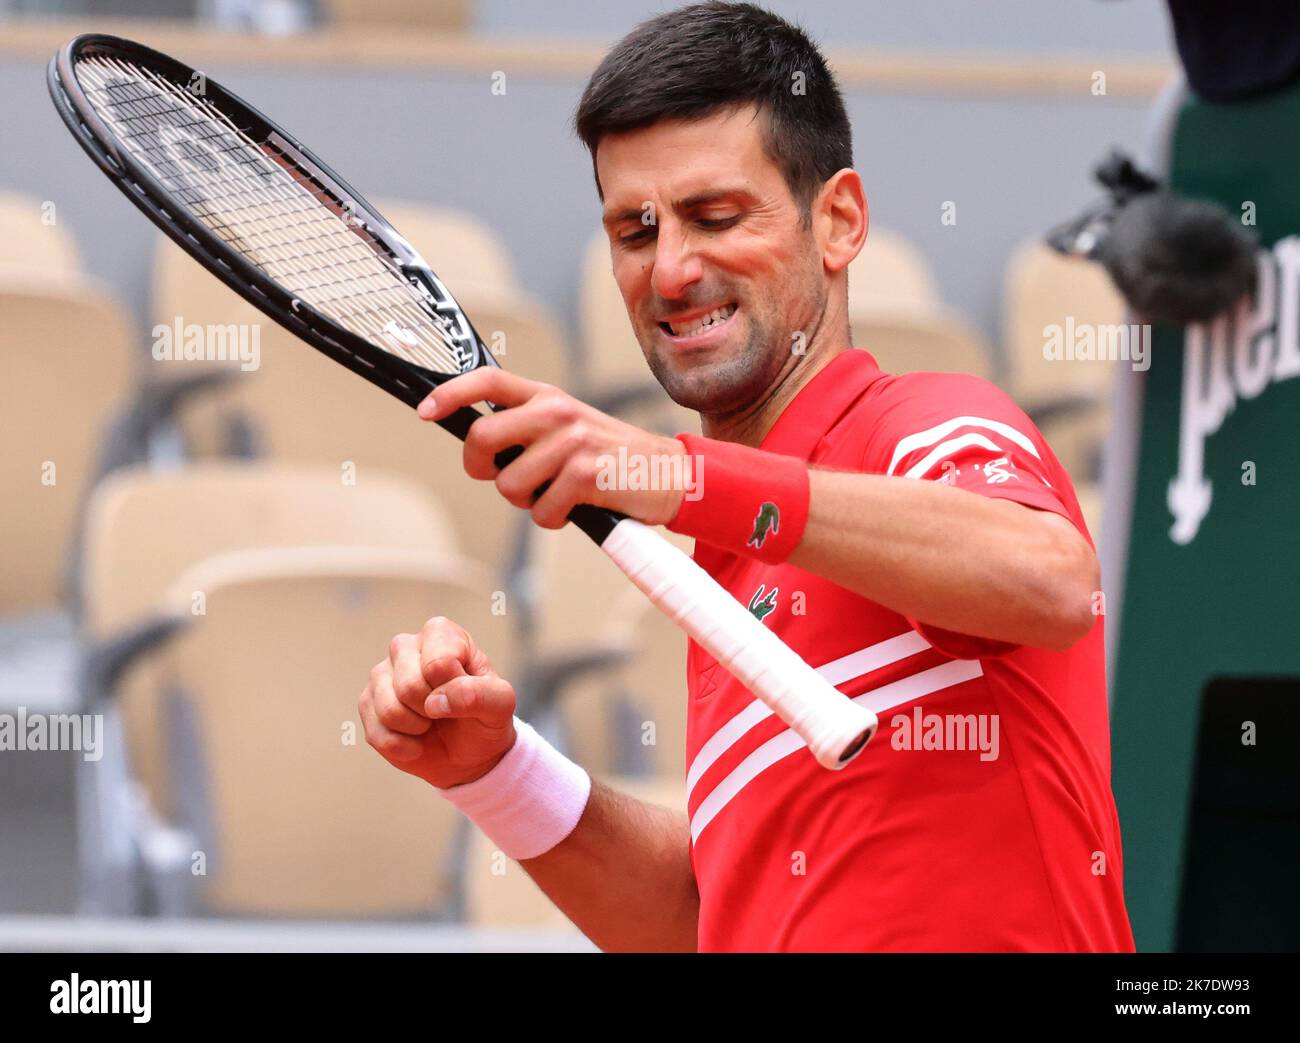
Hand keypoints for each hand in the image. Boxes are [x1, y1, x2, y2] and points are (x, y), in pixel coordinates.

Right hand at [358, 616, 515, 788]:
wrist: (468, 753)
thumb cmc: (485, 717)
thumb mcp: (501, 705)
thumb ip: (481, 695)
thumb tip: (437, 701)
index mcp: (441, 634)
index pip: (438, 663)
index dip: (453, 689)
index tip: (465, 692)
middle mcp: (406, 646)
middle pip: (409, 686)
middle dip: (433, 711)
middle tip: (446, 711)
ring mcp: (382, 674)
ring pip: (390, 710)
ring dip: (418, 729)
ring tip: (431, 723)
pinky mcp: (367, 704)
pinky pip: (378, 734)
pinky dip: (403, 747)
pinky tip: (416, 740)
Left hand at [417, 369, 691, 528]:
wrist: (669, 475)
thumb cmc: (612, 459)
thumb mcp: (570, 429)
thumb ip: (529, 430)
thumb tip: (481, 449)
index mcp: (548, 396)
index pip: (488, 380)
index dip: (450, 393)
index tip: (426, 411)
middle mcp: (557, 412)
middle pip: (482, 437)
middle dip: (482, 469)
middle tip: (504, 479)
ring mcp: (572, 441)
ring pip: (509, 485)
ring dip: (527, 502)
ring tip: (557, 495)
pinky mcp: (586, 473)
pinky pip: (542, 510)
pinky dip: (554, 519)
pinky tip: (576, 508)